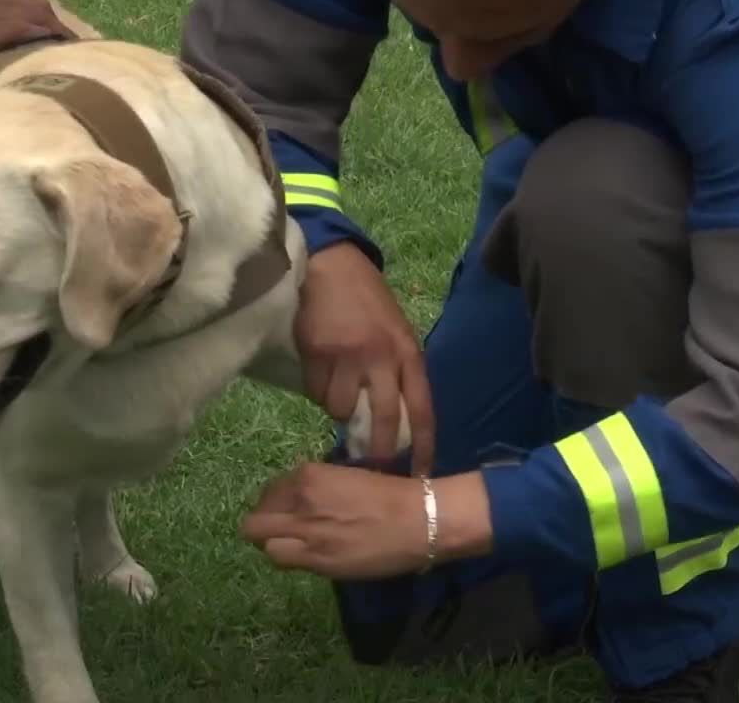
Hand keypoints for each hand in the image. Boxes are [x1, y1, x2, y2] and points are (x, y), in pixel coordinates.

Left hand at [240, 463, 493, 579]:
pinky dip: (287, 558)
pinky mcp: (317, 558)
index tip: (289, 511)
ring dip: (272, 542)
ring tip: (292, 545)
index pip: (270, 491)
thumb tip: (300, 498)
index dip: (276, 503)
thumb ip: (317, 487)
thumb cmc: (392, 495)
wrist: (420, 520)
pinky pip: (280, 558)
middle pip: (255, 518)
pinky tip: (305, 557)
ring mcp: (305, 531)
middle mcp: (299, 500)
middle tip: (283, 530)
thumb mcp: (346, 478)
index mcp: (309, 475)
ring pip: (261, 540)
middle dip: (264, 523)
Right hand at [295, 241, 434, 473]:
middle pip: (382, 419)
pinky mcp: (316, 354)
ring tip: (337, 392)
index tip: (420, 474)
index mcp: (407, 352)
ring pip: (341, 409)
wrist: (329, 266)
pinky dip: (318, 392)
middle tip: (370, 466)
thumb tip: (393, 417)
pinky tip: (320, 373)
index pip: (421, 408)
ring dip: (338, 410)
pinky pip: (316, 392)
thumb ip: (398, 369)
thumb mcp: (396, 331)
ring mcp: (347, 357)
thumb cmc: (367, 300)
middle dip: (377, 450)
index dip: (422, 445)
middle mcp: (381, 358)